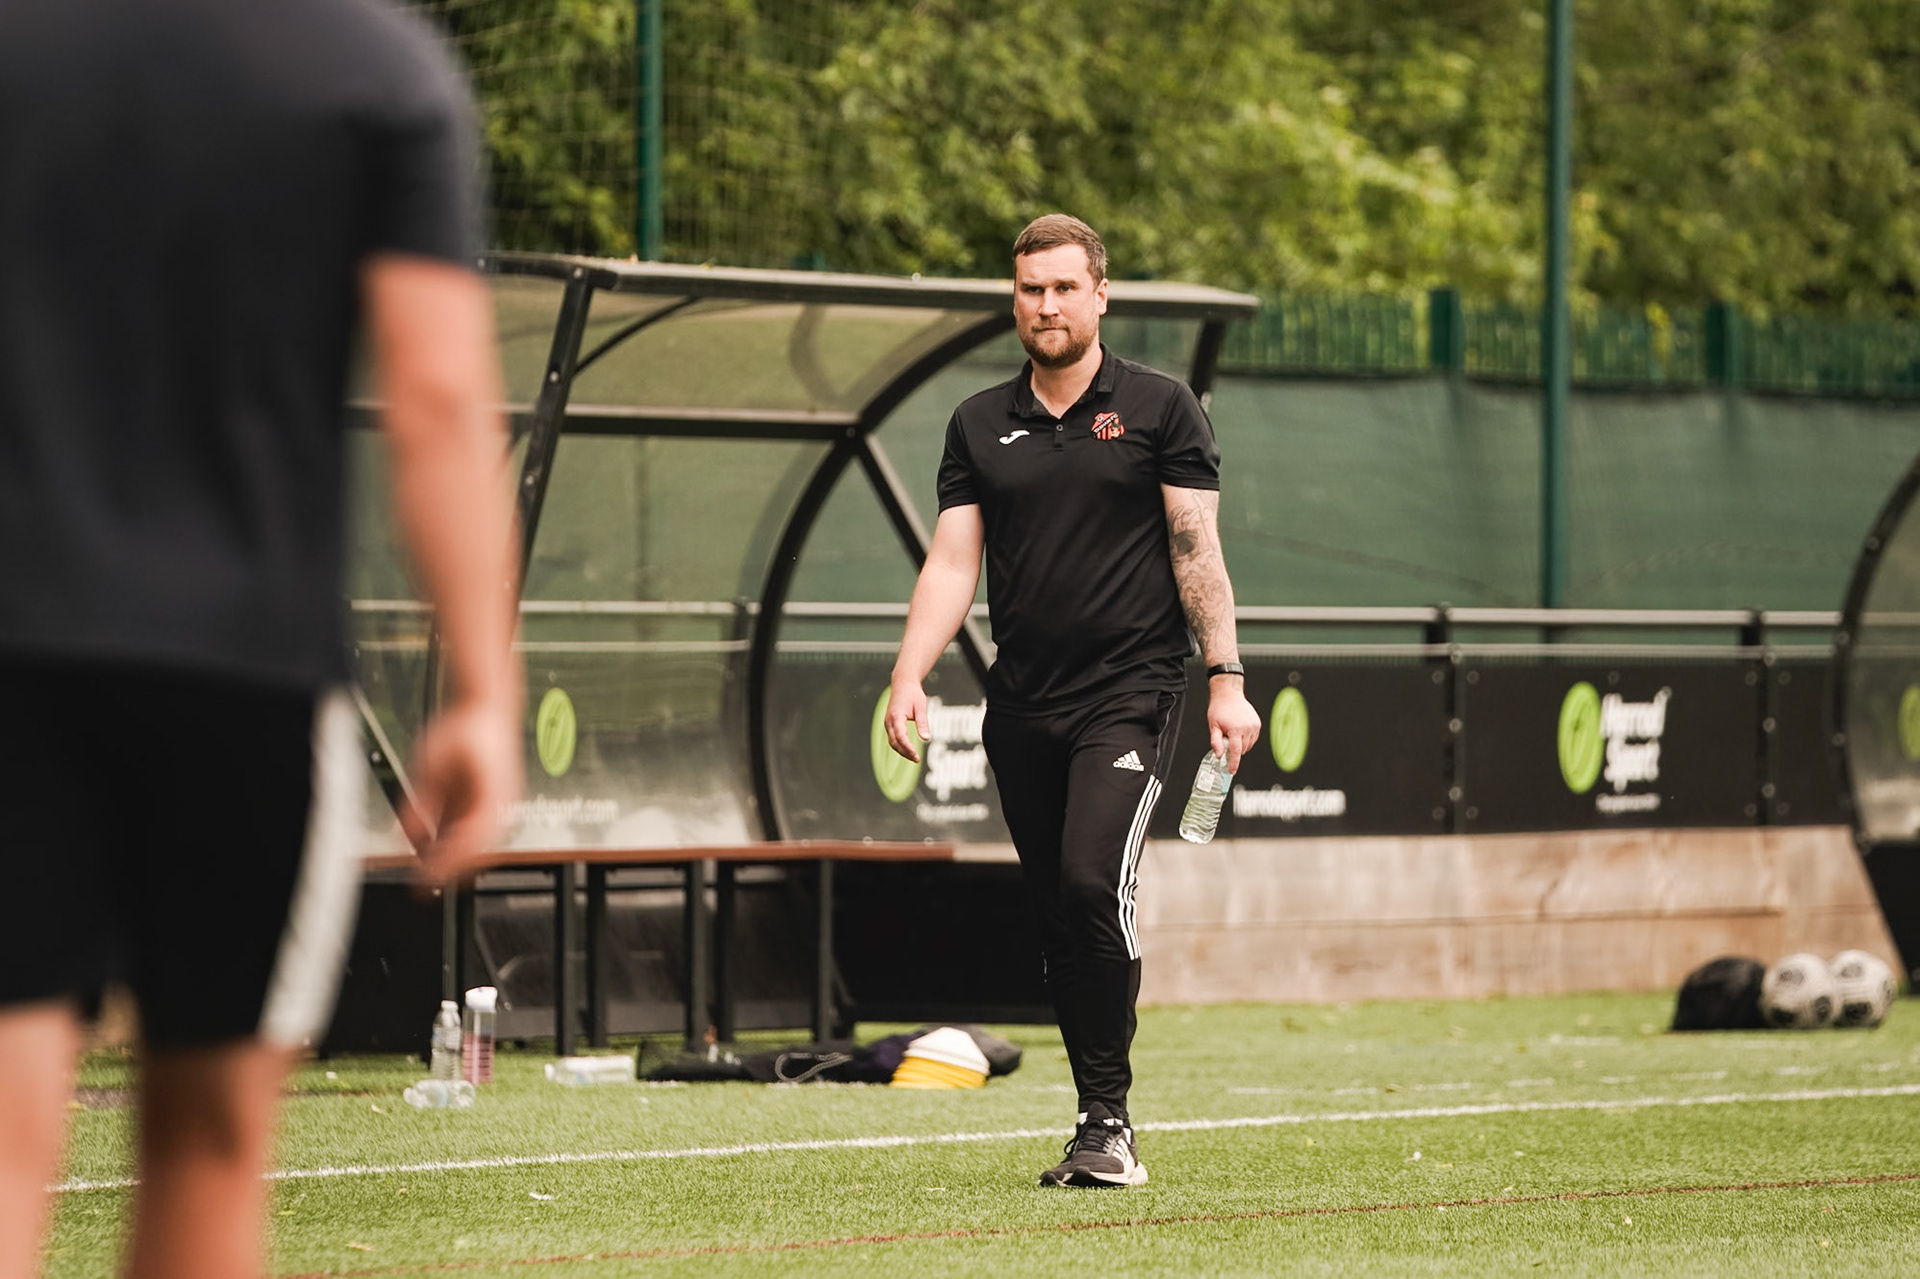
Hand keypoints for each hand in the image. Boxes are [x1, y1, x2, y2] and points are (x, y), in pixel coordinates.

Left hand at [401, 695, 523, 886]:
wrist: (487, 706)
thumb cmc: (468, 728)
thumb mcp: (431, 765)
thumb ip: (419, 803)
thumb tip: (405, 835)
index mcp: (492, 801)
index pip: (469, 846)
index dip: (445, 866)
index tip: (421, 879)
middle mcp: (500, 808)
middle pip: (476, 853)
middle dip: (449, 867)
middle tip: (420, 879)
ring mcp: (498, 805)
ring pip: (476, 844)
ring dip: (451, 854)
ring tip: (424, 862)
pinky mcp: (491, 801)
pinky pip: (473, 829)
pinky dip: (453, 839)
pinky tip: (432, 841)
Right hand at [883, 678, 931, 762]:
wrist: (903, 683)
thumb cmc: (913, 694)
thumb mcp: (921, 707)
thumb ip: (923, 723)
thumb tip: (926, 739)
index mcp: (896, 716)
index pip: (900, 736)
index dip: (908, 748)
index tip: (916, 756)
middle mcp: (889, 721)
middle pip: (894, 742)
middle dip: (905, 752)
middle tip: (917, 759)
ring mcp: (888, 723)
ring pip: (892, 742)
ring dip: (902, 751)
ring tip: (914, 757)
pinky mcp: (890, 724)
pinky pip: (893, 738)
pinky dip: (899, 746)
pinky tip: (909, 750)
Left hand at [1208, 677, 1260, 772]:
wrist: (1228, 694)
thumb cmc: (1220, 708)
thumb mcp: (1213, 726)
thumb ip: (1216, 742)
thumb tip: (1219, 755)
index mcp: (1236, 729)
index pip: (1236, 752)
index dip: (1234, 764)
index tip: (1232, 771)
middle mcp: (1247, 728)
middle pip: (1242, 750)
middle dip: (1234, 750)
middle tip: (1226, 741)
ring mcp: (1254, 726)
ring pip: (1248, 745)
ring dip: (1241, 745)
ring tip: (1232, 733)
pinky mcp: (1257, 724)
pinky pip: (1253, 738)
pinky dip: (1246, 739)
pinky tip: (1239, 732)